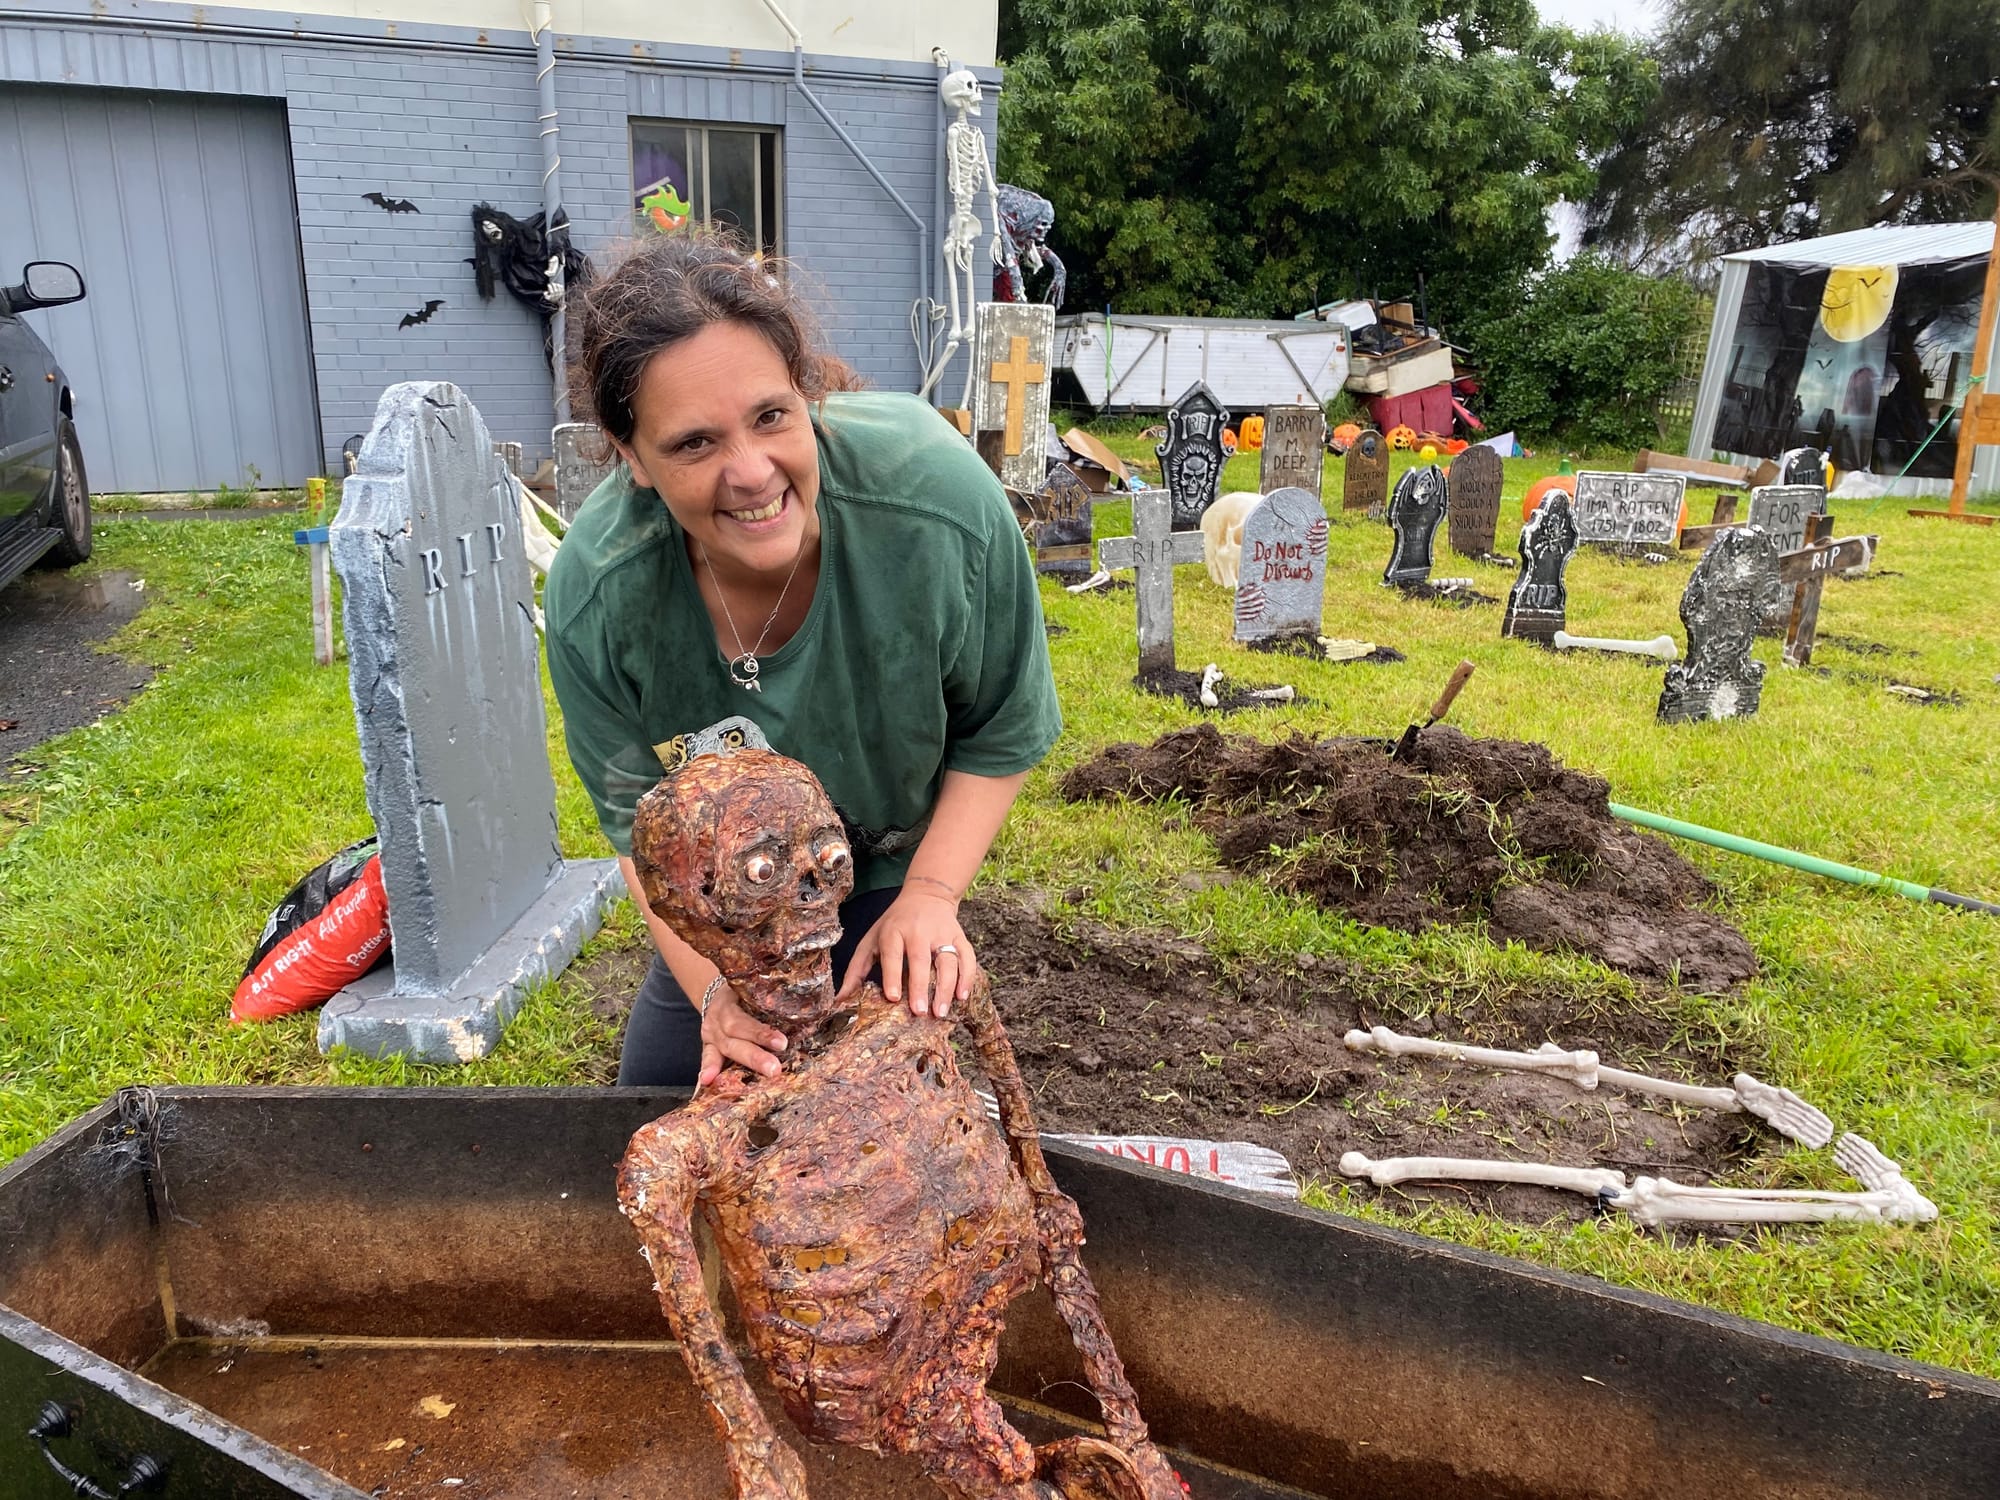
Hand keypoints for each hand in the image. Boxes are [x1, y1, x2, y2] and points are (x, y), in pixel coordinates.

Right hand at [698, 979, 786, 1089]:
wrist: (718, 995)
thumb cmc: (745, 994)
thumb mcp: (753, 992)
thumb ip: (773, 1000)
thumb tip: (810, 1010)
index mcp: (731, 1003)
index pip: (745, 1019)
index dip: (761, 1033)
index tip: (782, 1043)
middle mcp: (718, 1019)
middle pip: (735, 1037)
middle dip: (755, 1056)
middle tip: (774, 1069)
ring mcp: (710, 1034)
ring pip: (725, 1049)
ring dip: (743, 1063)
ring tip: (756, 1076)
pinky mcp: (707, 1047)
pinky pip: (707, 1058)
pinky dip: (707, 1069)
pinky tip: (707, 1081)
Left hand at [836, 887, 979, 1018]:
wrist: (927, 895)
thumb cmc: (894, 924)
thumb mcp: (871, 940)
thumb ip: (856, 970)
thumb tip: (840, 999)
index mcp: (893, 931)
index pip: (893, 954)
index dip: (893, 975)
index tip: (894, 998)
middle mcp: (918, 931)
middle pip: (921, 960)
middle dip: (921, 987)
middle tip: (921, 1012)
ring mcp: (942, 933)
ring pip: (948, 961)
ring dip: (946, 987)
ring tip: (941, 1011)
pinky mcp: (960, 936)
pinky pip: (967, 957)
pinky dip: (967, 977)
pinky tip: (962, 997)